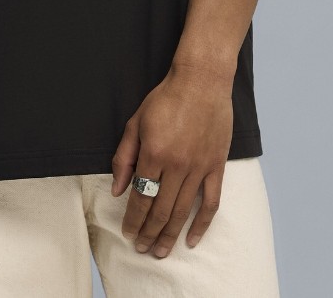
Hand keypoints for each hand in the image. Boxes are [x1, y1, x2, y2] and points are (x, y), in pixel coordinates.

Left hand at [110, 61, 234, 256]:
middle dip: (149, 234)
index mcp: (153, 153)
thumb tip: (117, 190)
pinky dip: (202, 224)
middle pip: (160, 210)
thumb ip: (124, 157)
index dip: (133, 220)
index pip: (141, 197)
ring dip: (170, 235)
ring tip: (161, 252)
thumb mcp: (135, 122)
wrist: (201, 81)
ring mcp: (199, 167)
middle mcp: (177, 165)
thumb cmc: (165, 99)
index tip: (128, 233)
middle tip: (142, 249)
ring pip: (182, 211)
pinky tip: (192, 239)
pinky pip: (210, 203)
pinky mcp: (216, 166)